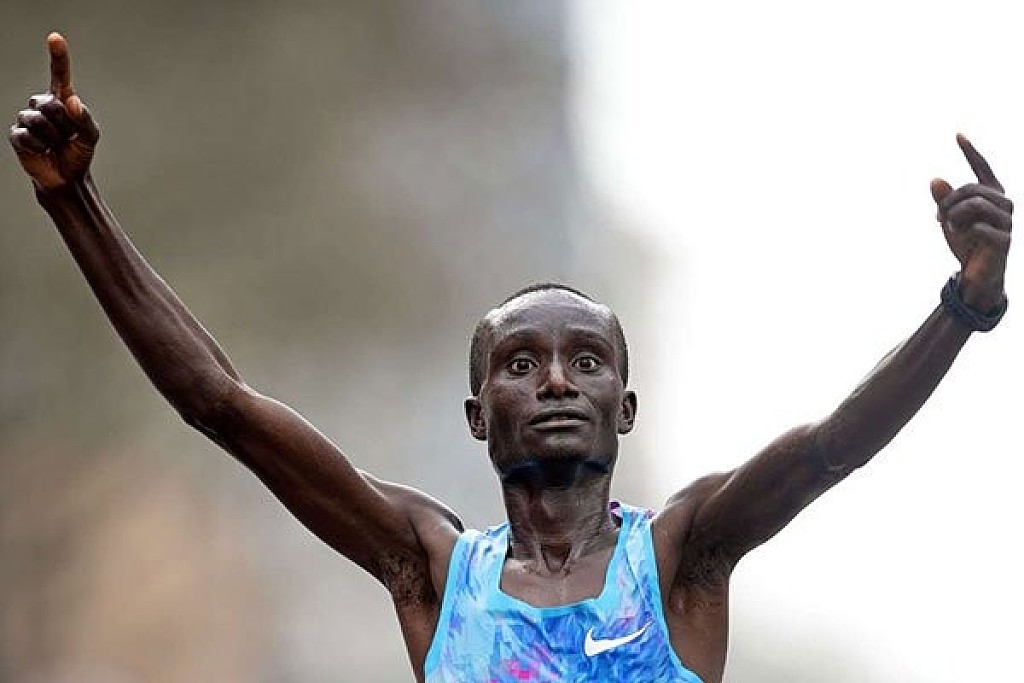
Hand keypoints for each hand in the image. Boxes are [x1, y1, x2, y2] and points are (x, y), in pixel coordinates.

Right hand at [9, 32, 99, 191]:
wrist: (67, 177)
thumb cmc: (79, 153)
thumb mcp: (90, 136)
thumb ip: (84, 118)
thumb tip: (71, 102)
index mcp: (62, 100)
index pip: (59, 75)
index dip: (58, 56)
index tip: (55, 38)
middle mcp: (42, 105)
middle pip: (51, 104)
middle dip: (64, 125)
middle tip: (67, 138)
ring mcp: (27, 119)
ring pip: (38, 120)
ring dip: (52, 137)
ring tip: (55, 144)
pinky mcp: (17, 135)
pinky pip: (27, 136)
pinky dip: (39, 147)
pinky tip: (43, 151)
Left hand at [930, 135, 1011, 311]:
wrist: (976, 272)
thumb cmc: (966, 242)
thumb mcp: (949, 219)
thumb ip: (944, 199)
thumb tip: (935, 179)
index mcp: (992, 195)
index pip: (982, 168)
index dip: (970, 152)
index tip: (958, 135)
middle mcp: (1003, 203)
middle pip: (970, 189)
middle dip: (948, 201)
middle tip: (938, 217)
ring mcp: (1006, 221)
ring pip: (974, 204)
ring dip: (954, 216)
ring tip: (949, 227)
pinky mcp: (1004, 239)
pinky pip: (977, 227)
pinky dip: (963, 232)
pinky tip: (964, 239)